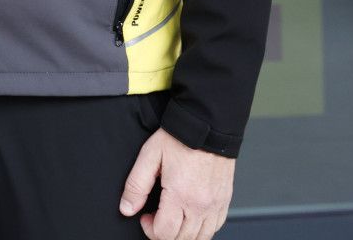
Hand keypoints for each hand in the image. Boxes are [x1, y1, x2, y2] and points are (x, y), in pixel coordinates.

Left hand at [119, 128, 234, 239]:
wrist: (209, 124)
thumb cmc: (180, 138)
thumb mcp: (150, 156)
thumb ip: (136, 185)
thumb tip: (127, 208)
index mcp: (181, 195)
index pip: (164, 233)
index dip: (150, 230)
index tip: (145, 217)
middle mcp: (201, 204)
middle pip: (181, 239)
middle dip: (164, 233)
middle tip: (156, 217)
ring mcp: (215, 204)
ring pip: (200, 238)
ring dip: (183, 235)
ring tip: (173, 218)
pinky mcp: (225, 200)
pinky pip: (215, 227)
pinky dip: (201, 229)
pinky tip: (190, 218)